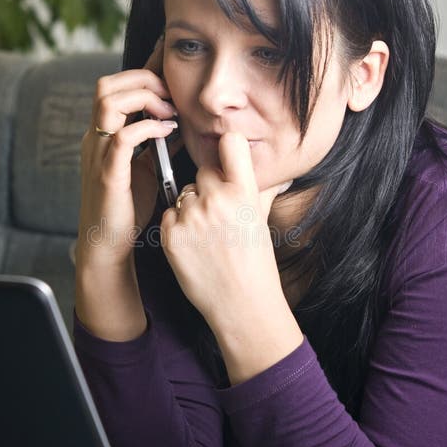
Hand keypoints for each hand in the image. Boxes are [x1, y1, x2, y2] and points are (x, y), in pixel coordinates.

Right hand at [77, 41, 177, 270]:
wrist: (108, 244)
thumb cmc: (128, 207)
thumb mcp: (147, 166)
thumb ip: (159, 141)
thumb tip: (182, 119)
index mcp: (102, 133)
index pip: (116, 87)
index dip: (143, 69)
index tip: (170, 64)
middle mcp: (95, 138)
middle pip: (107, 85)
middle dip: (143, 79)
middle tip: (172, 94)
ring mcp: (98, 154)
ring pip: (107, 101)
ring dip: (143, 98)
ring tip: (169, 111)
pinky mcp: (107, 173)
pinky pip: (123, 137)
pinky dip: (148, 127)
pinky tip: (168, 131)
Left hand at [161, 133, 302, 381]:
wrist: (241, 303)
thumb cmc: (255, 262)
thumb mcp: (261, 220)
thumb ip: (262, 190)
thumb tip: (276, 174)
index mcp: (244, 192)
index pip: (230, 143)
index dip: (228, 149)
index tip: (227, 160)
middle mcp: (217, 200)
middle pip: (203, 171)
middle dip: (209, 187)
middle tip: (220, 215)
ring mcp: (191, 217)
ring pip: (184, 193)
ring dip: (192, 207)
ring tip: (208, 235)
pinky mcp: (171, 234)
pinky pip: (169, 213)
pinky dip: (178, 225)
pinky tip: (195, 244)